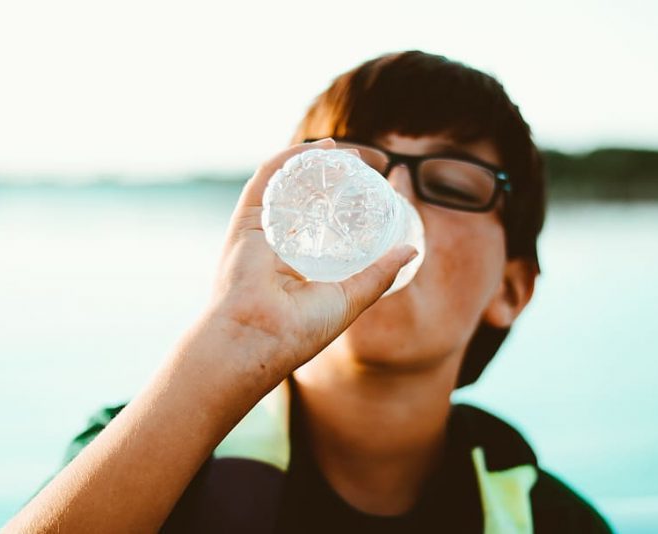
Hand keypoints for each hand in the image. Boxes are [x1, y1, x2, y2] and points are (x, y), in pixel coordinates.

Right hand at [204, 138, 416, 377]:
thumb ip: (379, 274)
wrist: (258, 339)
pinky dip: (290, 158)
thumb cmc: (299, 330)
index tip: (367, 190)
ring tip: (342, 151)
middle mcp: (274, 247)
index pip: (318, 226)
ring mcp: (258, 232)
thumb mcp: (351, 298)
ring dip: (312, 163)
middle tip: (359, 164)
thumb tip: (411, 250)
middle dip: (328, 179)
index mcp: (294, 267)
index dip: (341, 205)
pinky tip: (317, 149)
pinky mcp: (246, 220)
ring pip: (286, 185)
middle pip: (302, 200)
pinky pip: (267, 179)